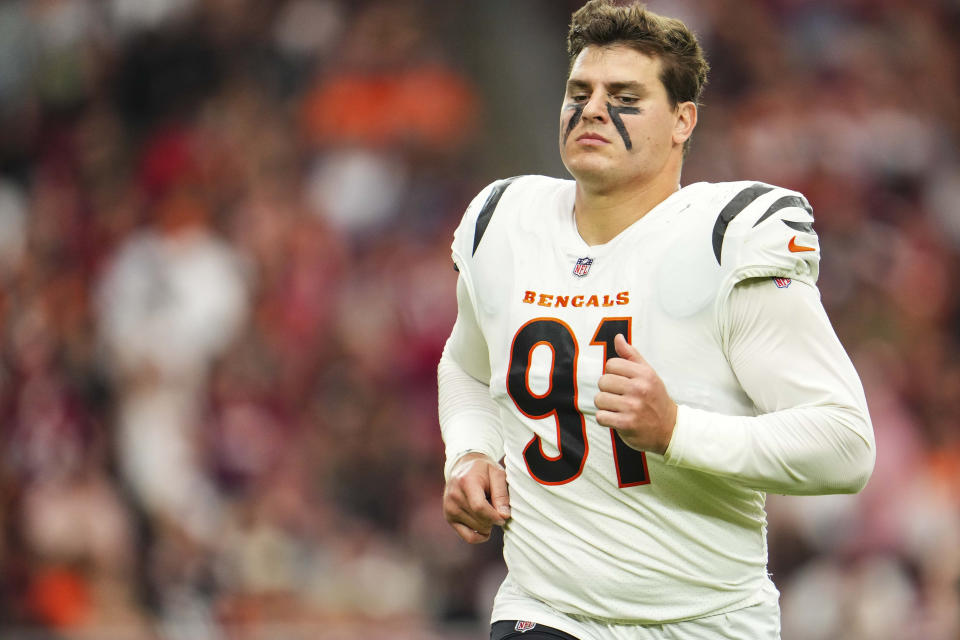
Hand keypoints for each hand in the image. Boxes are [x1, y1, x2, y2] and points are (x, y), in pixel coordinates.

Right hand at [442, 452, 510, 543]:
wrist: (463, 467)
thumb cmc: (483, 470)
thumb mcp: (497, 474)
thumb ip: (502, 494)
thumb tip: (504, 516)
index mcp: (465, 482)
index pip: (479, 507)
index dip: (494, 516)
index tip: (504, 516)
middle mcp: (454, 496)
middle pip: (479, 520)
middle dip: (493, 519)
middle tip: (497, 509)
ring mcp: (449, 508)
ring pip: (476, 529)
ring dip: (487, 525)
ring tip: (487, 510)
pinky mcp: (449, 517)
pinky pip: (468, 537)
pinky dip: (480, 536)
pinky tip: (486, 528)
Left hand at [594, 334, 677, 454]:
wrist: (670, 428)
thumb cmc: (655, 398)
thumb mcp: (648, 374)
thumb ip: (631, 355)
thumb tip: (618, 337)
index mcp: (644, 374)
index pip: (611, 364)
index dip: (612, 373)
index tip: (622, 382)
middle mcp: (639, 388)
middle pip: (603, 381)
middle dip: (607, 390)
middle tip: (619, 396)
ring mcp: (633, 407)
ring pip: (599, 399)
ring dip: (605, 405)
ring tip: (617, 407)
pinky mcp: (626, 423)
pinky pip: (600, 416)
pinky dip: (605, 418)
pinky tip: (616, 418)